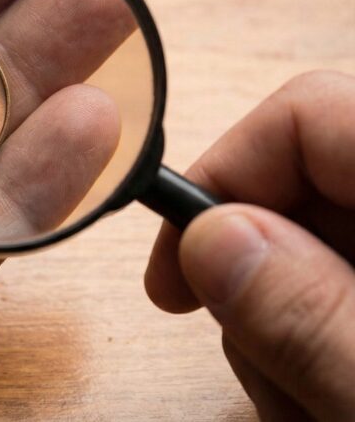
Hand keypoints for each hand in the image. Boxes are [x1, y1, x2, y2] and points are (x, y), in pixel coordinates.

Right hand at [146, 71, 354, 420]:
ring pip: (300, 251)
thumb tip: (211, 241)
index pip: (309, 112)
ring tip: (310, 409)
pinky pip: (325, 292)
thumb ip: (313, 320)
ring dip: (273, 332)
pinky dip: (306, 345)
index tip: (179, 260)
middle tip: (261, 368)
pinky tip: (325, 403)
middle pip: (293, 185)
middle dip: (247, 279)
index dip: (227, 172)